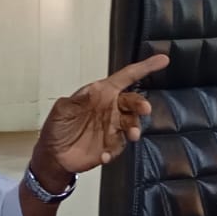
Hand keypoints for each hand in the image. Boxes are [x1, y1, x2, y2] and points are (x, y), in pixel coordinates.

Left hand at [30, 53, 169, 186]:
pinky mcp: (112, 146)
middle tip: (145, 108)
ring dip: (134, 128)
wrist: (53, 155)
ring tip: (133, 135)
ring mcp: (113, 128)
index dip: (144, 68)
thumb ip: (77, 100)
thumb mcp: (63, 109)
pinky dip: (113, 151)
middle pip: (132, 102)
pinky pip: (119, 146)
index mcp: (101, 94)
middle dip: (140, 104)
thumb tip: (93, 89)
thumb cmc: (57, 127)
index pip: (125, 78)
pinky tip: (104, 155)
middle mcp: (111, 109)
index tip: (162, 60)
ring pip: (131, 124)